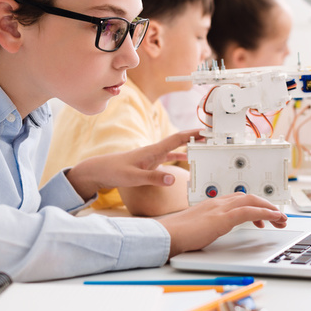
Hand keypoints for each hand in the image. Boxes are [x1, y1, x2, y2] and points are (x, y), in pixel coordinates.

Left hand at [66, 130, 202, 200]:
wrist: (100, 171)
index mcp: (153, 151)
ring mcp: (152, 155)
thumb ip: (153, 178)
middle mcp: (154, 150)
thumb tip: (172, 180)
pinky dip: (179, 156)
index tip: (206, 131)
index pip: (177, 138)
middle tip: (211, 136)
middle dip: (195, 136)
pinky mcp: (149, 162)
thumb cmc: (114, 171)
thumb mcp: (134, 177)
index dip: (193, 133)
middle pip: (179, 140)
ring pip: (175, 148)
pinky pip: (168, 156)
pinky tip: (185, 160)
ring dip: (189, 145)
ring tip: (203, 145)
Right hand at [156, 193, 287, 256]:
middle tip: (279, 218)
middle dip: (267, 206)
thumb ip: (209, 227)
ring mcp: (220, 208)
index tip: (264, 218)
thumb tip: (214, 233)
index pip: (239, 199)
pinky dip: (265, 213)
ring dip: (270, 209)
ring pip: (252, 201)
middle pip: (249, 198)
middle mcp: (218, 202)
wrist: (165, 235)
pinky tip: (274, 218)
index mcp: (212, 204)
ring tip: (281, 219)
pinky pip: (249, 212)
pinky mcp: (222, 218)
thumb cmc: (176, 235)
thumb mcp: (198, 229)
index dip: (255, 206)